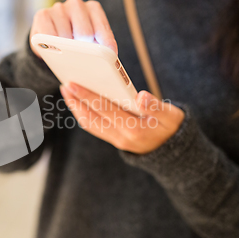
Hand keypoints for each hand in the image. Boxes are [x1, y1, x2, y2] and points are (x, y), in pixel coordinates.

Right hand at [30, 0, 117, 57]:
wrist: (48, 40)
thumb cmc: (74, 42)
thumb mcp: (90, 43)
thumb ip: (98, 47)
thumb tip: (105, 57)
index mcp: (93, 8)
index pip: (102, 27)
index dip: (106, 43)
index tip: (110, 55)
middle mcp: (76, 4)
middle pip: (85, 33)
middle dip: (84, 49)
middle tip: (81, 57)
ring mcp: (59, 8)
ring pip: (66, 36)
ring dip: (66, 49)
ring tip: (65, 52)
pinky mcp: (42, 14)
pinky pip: (49, 35)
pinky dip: (51, 46)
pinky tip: (52, 48)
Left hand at [59, 83, 184, 153]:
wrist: (173, 153)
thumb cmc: (172, 128)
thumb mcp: (171, 116)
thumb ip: (156, 107)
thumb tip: (141, 96)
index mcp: (134, 128)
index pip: (105, 109)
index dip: (87, 96)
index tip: (73, 84)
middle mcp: (121, 136)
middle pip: (92, 118)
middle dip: (76, 101)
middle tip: (65, 84)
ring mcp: (116, 140)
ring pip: (89, 124)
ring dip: (76, 108)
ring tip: (67, 92)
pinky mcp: (113, 139)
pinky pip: (93, 127)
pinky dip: (83, 114)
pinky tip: (78, 103)